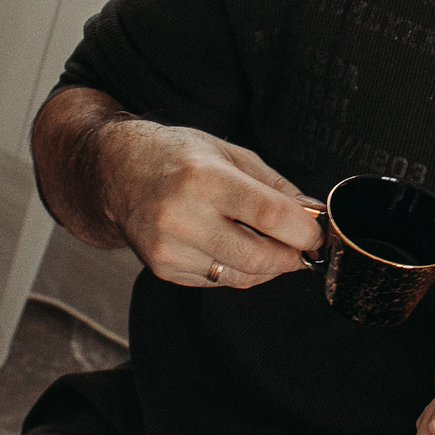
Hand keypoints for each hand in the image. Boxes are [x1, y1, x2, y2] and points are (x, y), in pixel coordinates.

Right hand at [93, 117, 323, 290]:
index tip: (318, 234)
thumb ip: (275, 186)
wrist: (116, 172)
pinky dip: (237, 268)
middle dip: (291, 256)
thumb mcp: (229, 153)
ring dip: (267, 265)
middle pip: (258, 257)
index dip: (303, 230)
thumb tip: (313, 215)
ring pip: (241, 275)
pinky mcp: (164, 269)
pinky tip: (233, 246)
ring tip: (270, 244)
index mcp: (204, 178)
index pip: (268, 214)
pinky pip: (218, 280)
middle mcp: (183, 216)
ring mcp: (169, 248)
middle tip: (303, 246)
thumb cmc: (176, 155)